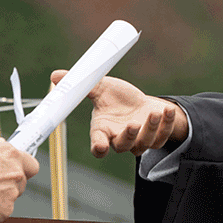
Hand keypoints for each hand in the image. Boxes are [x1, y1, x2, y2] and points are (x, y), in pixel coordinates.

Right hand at [0, 136, 39, 222]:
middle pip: (21, 182)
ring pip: (10, 196)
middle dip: (9, 183)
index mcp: (11, 155)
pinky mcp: (5, 210)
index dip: (23, 168)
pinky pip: (1, 210)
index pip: (31, 164)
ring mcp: (12, 193)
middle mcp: (16, 173)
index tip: (17, 170)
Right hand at [51, 70, 187, 157]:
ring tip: (155, 112)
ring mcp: (139, 141)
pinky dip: (167, 124)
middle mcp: (120, 140)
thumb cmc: (118, 99)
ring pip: (144, 142)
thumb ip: (83, 85)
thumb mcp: (102, 88)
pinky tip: (167, 110)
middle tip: (133, 124)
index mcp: (103, 131)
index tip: (100, 146)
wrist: (141, 105)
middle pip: (122, 146)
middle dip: (129, 137)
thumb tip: (55, 75)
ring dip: (151, 128)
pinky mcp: (157, 138)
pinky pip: (162, 136)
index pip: (98, 145)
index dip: (99, 147)